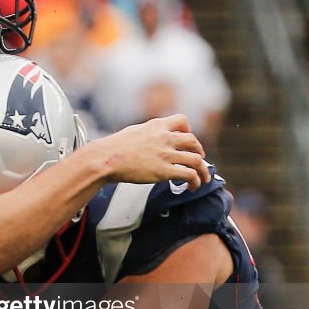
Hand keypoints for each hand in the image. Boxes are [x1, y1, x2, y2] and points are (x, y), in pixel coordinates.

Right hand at [87, 115, 209, 189]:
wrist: (106, 158)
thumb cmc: (114, 147)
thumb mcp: (133, 131)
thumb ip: (147, 133)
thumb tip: (149, 138)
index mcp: (156, 126)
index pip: (182, 120)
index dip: (188, 131)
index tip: (186, 140)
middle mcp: (165, 138)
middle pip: (194, 142)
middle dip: (199, 152)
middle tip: (198, 161)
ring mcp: (165, 155)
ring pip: (197, 160)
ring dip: (203, 171)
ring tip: (202, 179)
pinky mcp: (164, 171)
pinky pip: (189, 175)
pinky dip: (195, 181)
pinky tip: (191, 187)